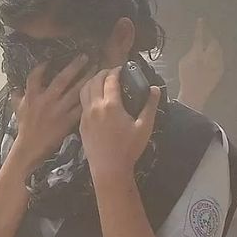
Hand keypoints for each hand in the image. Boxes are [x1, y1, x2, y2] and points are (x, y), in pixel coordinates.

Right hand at [8, 54, 90, 173]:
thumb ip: (19, 96)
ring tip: (96, 70)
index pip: (35, 76)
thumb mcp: (19, 109)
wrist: (30, 147)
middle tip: (85, 56)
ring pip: (75, 91)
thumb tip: (15, 87)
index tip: (51, 58)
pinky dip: (89, 99)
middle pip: (62, 79)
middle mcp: (46, 100)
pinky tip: (98, 93)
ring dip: (86, 79)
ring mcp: (58, 110)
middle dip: (74, 66)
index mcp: (32, 96)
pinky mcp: (67, 121)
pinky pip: (80, 107)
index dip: (43, 66)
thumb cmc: (25, 128)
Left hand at [79, 67, 160, 182]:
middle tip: (112, 72)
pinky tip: (94, 97)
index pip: (110, 80)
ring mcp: (85, 115)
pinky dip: (87, 93)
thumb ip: (150, 106)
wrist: (108, 169)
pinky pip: (81, 102)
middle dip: (103, 72)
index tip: (122, 68)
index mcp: (111, 105)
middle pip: (95, 80)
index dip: (116, 71)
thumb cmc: (129, 149)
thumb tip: (155, 88)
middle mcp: (95, 106)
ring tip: (101, 80)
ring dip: (92, 80)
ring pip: (84, 89)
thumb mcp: (145, 127)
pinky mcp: (81, 123)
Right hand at [177, 20, 223, 108]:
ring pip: (218, 49)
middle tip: (208, 35)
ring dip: (215, 46)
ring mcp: (217, 63)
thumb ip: (191, 51)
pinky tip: (213, 57)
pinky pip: (220, 57)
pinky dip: (217, 55)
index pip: (199, 37)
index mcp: (197, 54)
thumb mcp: (183, 62)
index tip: (201, 20)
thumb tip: (196, 45)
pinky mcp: (221, 69)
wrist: (195, 93)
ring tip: (211, 45)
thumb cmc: (185, 77)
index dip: (200, 28)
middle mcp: (209, 57)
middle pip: (213, 42)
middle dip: (211, 37)